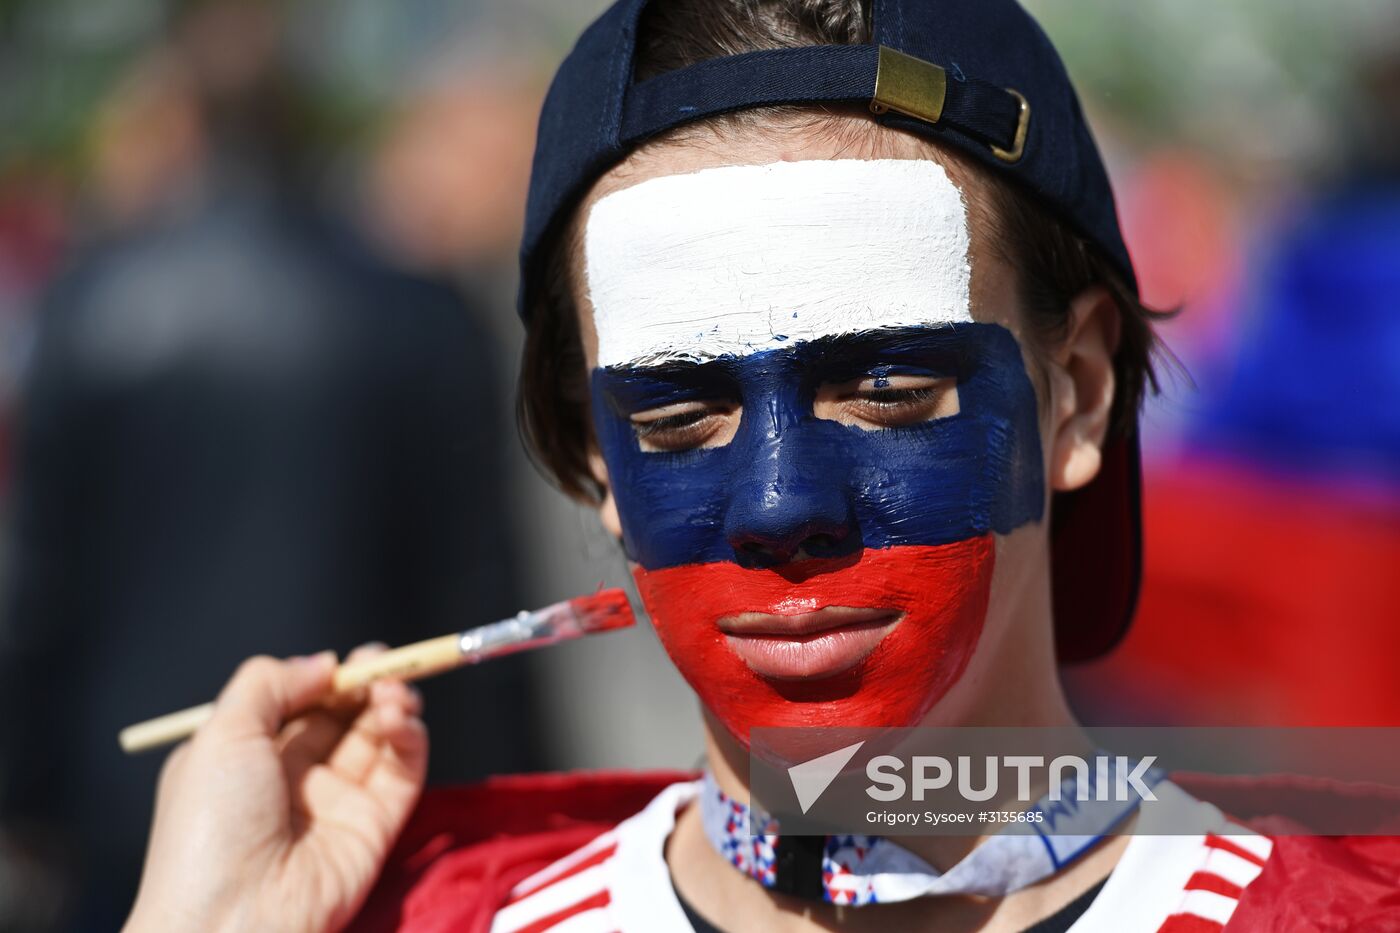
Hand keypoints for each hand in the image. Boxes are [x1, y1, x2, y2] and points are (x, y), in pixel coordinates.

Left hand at [124, 647, 428, 932]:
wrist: (231, 921)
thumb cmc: (210, 826)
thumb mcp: (222, 734)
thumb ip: (271, 683)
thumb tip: (323, 663)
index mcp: (249, 757)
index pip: (302, 703)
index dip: (331, 676)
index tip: (353, 659)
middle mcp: (295, 779)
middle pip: (345, 715)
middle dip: (369, 683)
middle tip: (386, 664)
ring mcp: (337, 804)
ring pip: (378, 738)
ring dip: (393, 704)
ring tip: (394, 692)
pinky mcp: (375, 828)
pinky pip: (402, 774)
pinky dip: (411, 738)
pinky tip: (401, 718)